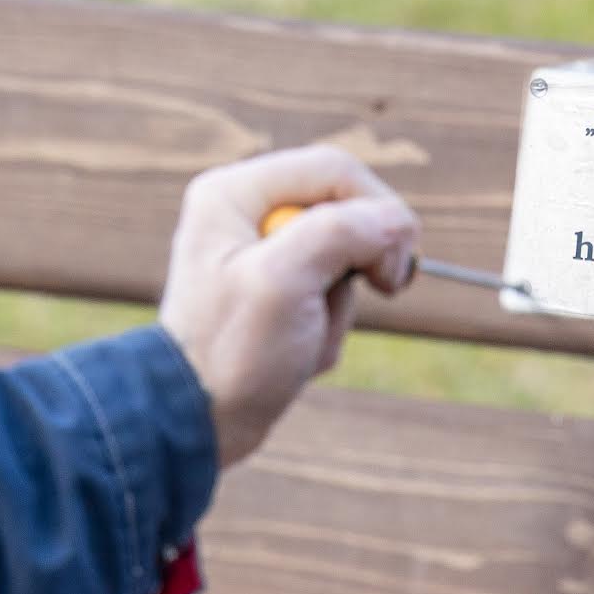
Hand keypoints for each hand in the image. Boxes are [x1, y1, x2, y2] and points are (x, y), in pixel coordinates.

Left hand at [156, 145, 420, 467]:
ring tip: (304, 338)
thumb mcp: (284, 282)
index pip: (335, 170)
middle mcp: (245, 212)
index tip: (387, 272)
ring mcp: (262, 253)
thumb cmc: (230, 352)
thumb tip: (396, 222)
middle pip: (347, 211)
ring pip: (346, 258)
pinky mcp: (276, 292)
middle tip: (363, 301)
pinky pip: (332, 294)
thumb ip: (342, 233)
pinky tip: (298, 352)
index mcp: (234, 192)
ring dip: (341, 306)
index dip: (378, 212)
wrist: (197, 423)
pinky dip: (330, 326)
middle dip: (357, 266)